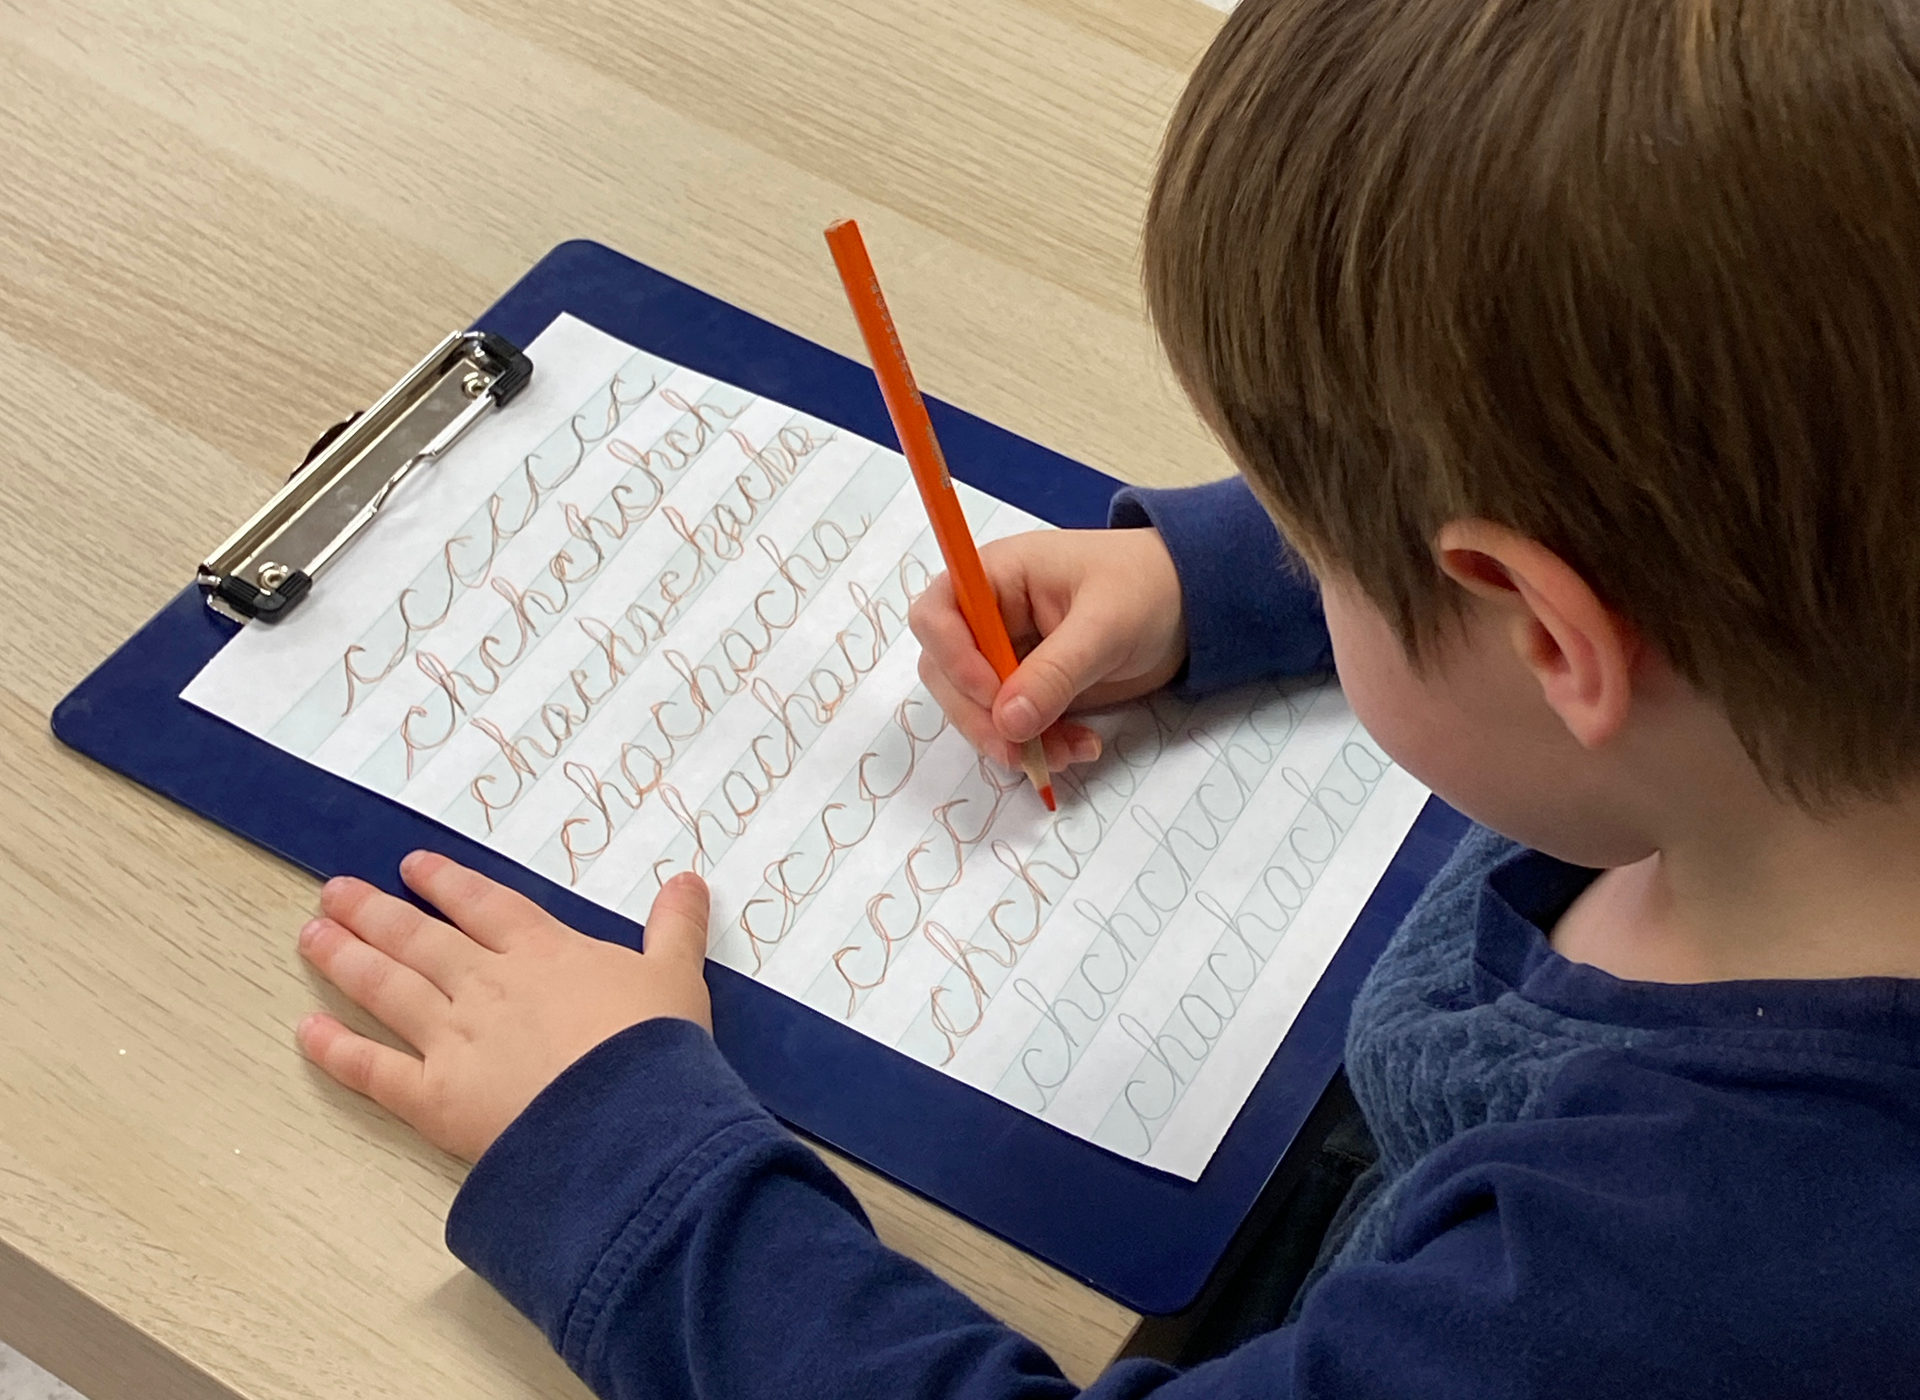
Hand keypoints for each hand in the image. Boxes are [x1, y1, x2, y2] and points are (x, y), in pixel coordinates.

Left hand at [295, 851, 710, 1160]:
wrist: (627, 1120)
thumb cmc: (654, 1046)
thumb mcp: (676, 976)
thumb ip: (675, 927)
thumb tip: (690, 880)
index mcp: (542, 952)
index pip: (484, 906)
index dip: (447, 883)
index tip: (412, 866)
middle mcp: (486, 985)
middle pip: (419, 939)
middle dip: (374, 912)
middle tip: (334, 891)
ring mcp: (453, 1039)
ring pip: (388, 988)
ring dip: (345, 959)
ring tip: (311, 934)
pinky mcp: (434, 1098)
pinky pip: (373, 1069)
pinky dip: (336, 1049)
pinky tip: (305, 1030)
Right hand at [908, 528, 1186, 771]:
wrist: (1194, 607)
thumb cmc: (1147, 589)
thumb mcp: (1105, 626)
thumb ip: (1055, 672)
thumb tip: (1008, 722)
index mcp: (997, 576)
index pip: (937, 615)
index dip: (952, 658)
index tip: (991, 694)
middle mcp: (990, 616)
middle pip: (946, 672)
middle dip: (979, 716)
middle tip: (1020, 749)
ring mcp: (1007, 654)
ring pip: (976, 708)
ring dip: (1011, 740)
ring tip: (1067, 753)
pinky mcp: (1029, 689)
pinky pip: (1011, 725)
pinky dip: (1037, 746)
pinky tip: (1077, 749)